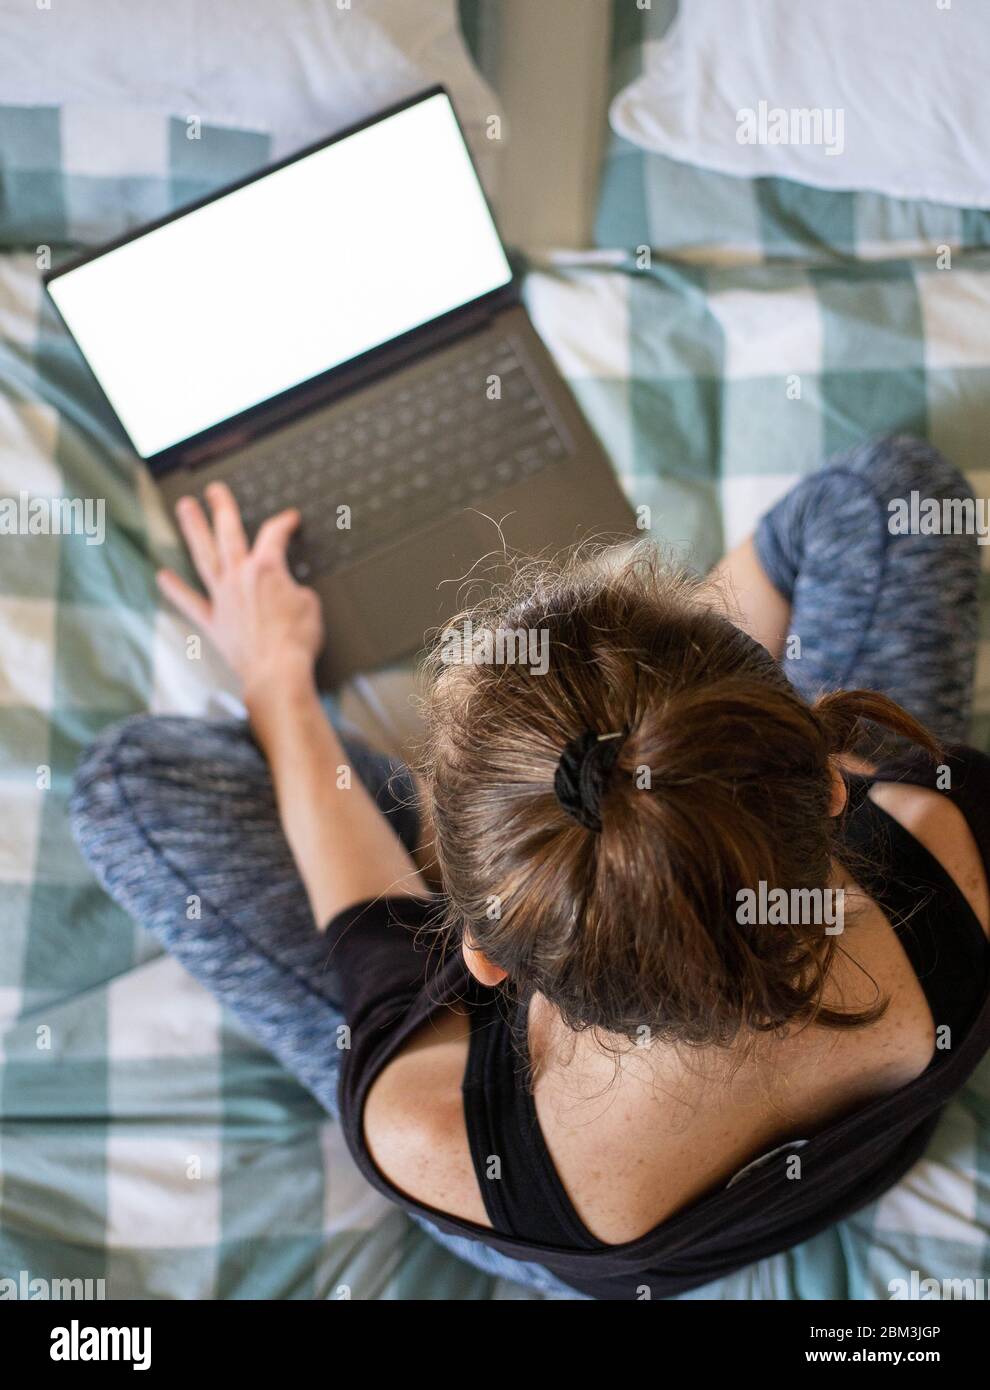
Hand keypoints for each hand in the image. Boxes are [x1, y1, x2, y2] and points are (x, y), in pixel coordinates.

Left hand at [157, 481, 323, 693]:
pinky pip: (191, 602)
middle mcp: (239, 577)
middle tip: (215, 490)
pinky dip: (176, 590)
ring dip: (193, 530)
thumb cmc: (297, 641)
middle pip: (229, 533)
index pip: (274, 535)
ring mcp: (222, 598)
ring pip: (205, 556)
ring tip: (185, 508)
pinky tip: (163, 576)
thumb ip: (294, 588)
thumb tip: (286, 590)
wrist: (278, 672)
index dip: (284, 523)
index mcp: (266, 569)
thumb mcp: (310, 604)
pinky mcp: (214, 622)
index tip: (290, 519)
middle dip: (223, 508)